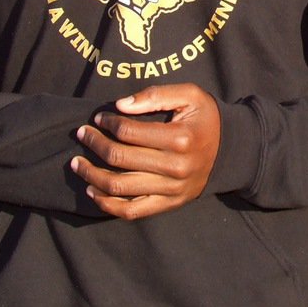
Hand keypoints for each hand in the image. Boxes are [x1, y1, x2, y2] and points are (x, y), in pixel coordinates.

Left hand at [71, 83, 220, 219]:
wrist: (230, 150)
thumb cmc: (206, 118)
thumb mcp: (190, 95)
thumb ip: (156, 95)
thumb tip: (120, 105)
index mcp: (180, 138)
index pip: (129, 132)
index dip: (107, 123)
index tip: (99, 117)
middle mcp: (175, 168)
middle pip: (120, 159)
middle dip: (94, 144)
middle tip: (82, 134)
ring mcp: (171, 190)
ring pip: (119, 188)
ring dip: (91, 175)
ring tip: (77, 163)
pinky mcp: (169, 204)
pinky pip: (131, 211)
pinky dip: (106, 204)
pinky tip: (91, 190)